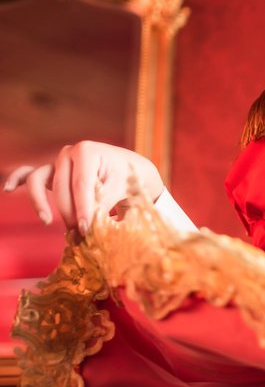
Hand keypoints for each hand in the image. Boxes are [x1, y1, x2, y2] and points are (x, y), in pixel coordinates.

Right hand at [3, 141, 163, 235]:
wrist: (129, 168)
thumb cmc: (127, 178)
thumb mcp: (122, 188)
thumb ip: (103, 203)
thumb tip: (88, 224)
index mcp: (87, 152)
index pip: (81, 185)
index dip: (83, 209)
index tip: (87, 230)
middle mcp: (68, 153)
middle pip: (61, 187)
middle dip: (69, 213)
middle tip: (80, 234)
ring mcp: (57, 162)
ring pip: (39, 181)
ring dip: (40, 202)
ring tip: (46, 220)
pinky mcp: (52, 172)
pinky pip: (30, 175)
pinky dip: (18, 180)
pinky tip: (8, 189)